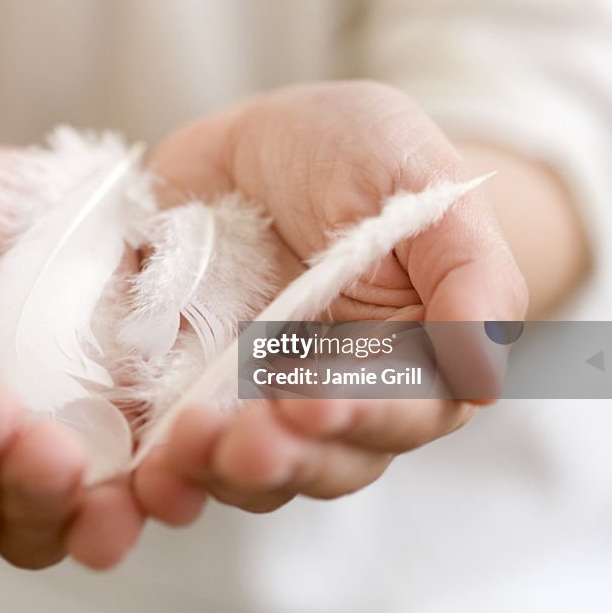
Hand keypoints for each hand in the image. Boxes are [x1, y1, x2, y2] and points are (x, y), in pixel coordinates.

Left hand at [134, 82, 528, 518]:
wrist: (263, 139)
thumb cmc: (363, 154)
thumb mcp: (422, 184)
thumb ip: (469, 272)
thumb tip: (483, 373)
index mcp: (410, 361)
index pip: (396, 415)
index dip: (357, 420)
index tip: (310, 405)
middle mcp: (334, 396)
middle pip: (316, 462)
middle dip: (278, 460)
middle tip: (237, 443)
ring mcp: (254, 397)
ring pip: (241, 467)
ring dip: (209, 472)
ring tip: (175, 453)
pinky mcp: (186, 382)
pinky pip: (167, 436)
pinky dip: (148, 457)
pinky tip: (128, 463)